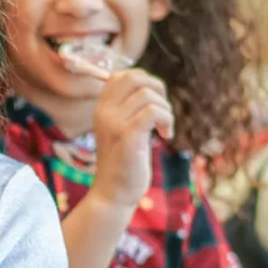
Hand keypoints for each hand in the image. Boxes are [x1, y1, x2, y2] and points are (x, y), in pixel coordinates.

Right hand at [69, 62, 173, 209]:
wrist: (114, 192)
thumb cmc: (124, 161)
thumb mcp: (121, 128)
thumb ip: (128, 107)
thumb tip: (149, 84)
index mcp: (100, 108)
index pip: (121, 75)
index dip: (144, 81)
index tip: (152, 102)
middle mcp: (103, 112)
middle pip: (134, 77)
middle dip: (157, 88)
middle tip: (162, 110)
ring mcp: (113, 123)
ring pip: (148, 95)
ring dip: (166, 109)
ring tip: (164, 128)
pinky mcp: (127, 136)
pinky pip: (153, 111)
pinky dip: (167, 119)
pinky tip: (166, 135)